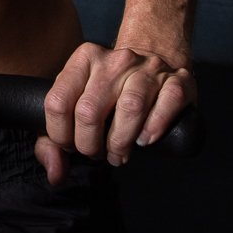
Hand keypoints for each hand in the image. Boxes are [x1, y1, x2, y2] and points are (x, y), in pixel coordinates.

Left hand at [34, 40, 193, 185]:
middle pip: (89, 111)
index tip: (71, 145)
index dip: (61, 134)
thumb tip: (54, 173)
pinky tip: (145, 140)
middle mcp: (114, 60)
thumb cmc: (111, 90)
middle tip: (98, 154)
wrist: (155, 59)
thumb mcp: (78, 100)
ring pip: (130, 108)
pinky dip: (154, 128)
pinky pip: (167, 103)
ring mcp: (148, 68)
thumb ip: (53, 137)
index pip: (58, 102)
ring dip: (120, 142)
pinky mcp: (178, 80)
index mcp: (84, 59)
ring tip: (119, 154)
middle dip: (90, 145)